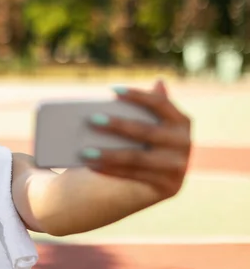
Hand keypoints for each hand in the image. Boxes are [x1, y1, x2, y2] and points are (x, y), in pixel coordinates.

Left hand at [81, 80, 191, 200]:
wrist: (159, 180)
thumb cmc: (147, 143)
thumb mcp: (152, 125)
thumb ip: (152, 107)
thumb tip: (159, 81)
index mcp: (181, 121)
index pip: (160, 103)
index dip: (138, 96)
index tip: (112, 90)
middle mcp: (184, 143)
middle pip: (146, 132)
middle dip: (117, 125)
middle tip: (91, 119)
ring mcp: (178, 167)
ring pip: (137, 158)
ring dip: (108, 155)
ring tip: (83, 151)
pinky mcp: (167, 187)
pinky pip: (133, 176)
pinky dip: (110, 170)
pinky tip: (91, 165)